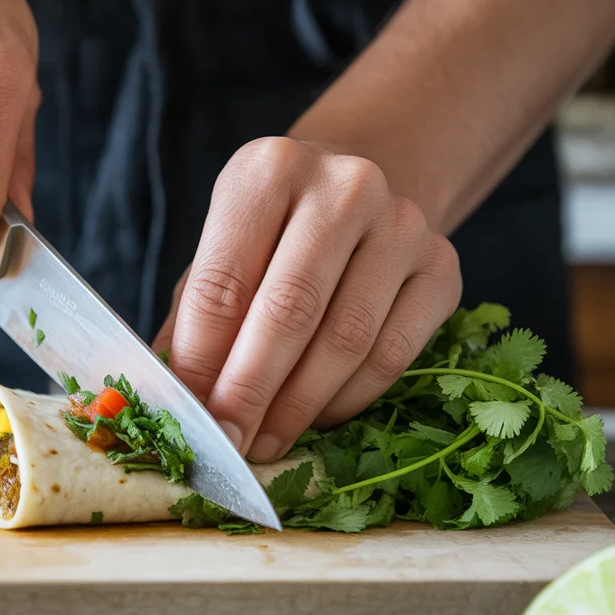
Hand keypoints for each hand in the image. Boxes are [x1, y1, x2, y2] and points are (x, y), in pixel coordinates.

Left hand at [153, 137, 461, 461]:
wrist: (355, 193)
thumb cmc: (271, 235)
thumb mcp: (220, 253)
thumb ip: (192, 319)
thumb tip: (170, 399)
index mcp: (267, 171)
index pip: (224, 282)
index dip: (202, 361)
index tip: (190, 417)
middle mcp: (343, 187)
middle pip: (289, 310)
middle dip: (251, 391)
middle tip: (230, 443)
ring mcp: (403, 224)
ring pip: (347, 339)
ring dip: (299, 406)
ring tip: (266, 441)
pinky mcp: (444, 266)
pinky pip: (393, 354)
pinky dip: (350, 398)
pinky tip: (318, 417)